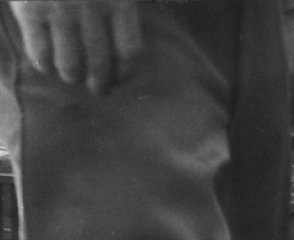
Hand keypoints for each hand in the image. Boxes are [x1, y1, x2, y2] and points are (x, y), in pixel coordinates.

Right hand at [9, 0, 142, 94]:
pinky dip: (44, 64)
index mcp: (119, 1)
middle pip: (101, 63)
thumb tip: (175, 8)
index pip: (129, 52)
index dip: (126, 72)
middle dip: (100, 83)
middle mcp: (92, 9)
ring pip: (70, 63)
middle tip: (98, 89)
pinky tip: (47, 64)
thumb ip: (130, 2)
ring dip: (72, 76)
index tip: (121, 78)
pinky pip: (39, 51)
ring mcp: (60, 10)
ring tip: (72, 76)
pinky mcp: (31, 10)